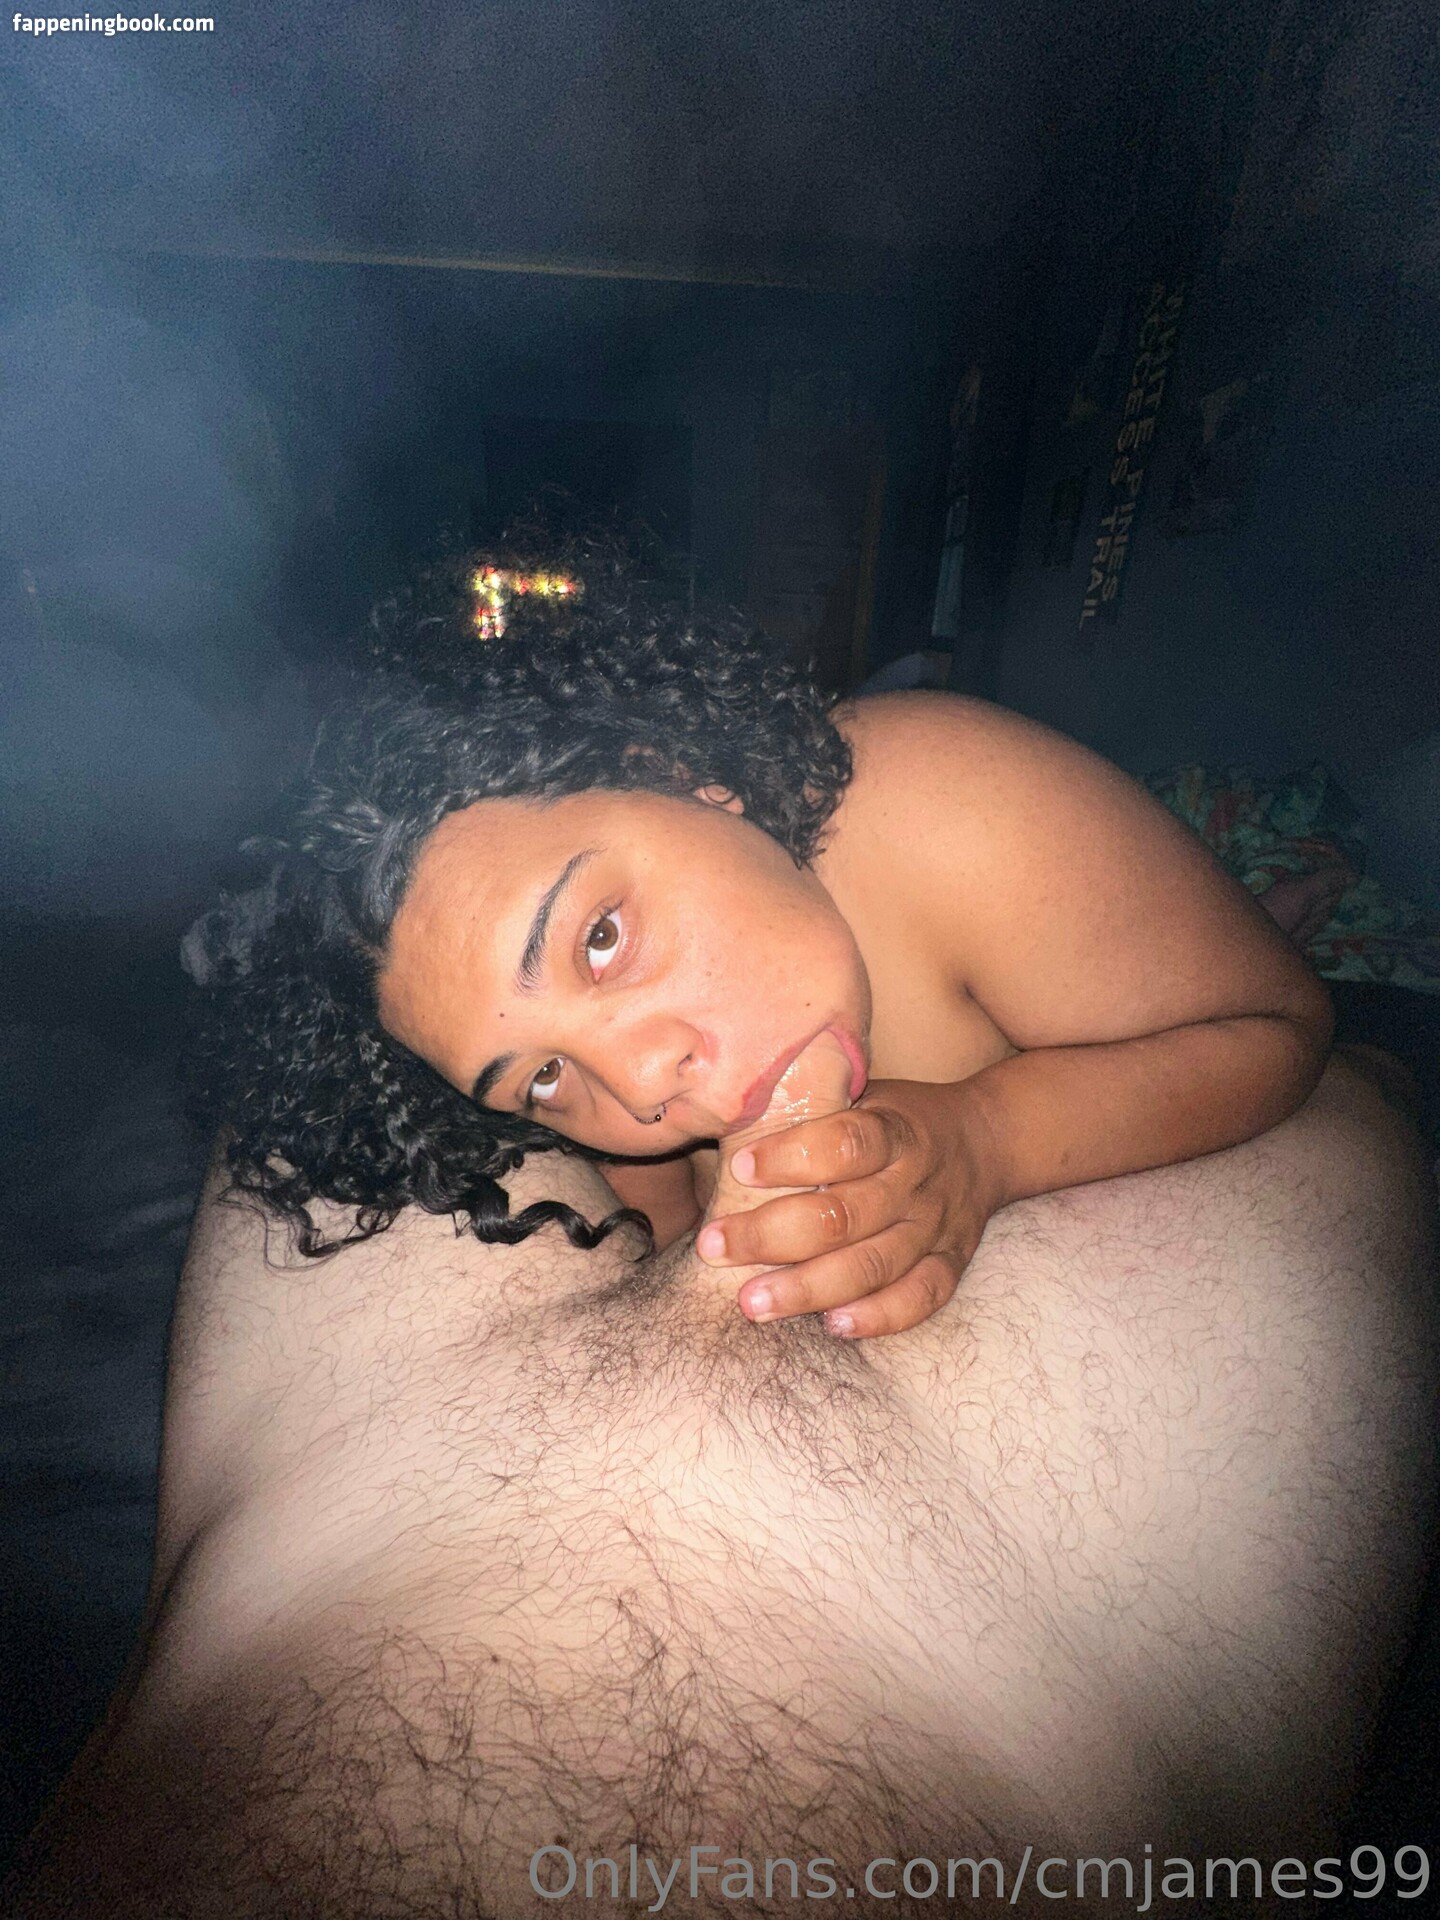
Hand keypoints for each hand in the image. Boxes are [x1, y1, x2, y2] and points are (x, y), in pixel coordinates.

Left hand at [696, 1077, 1002, 1338]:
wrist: (985, 1141)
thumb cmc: (893, 1119)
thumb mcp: (862, 1093)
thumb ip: (810, 1107)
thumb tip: (724, 1109)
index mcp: (895, 1129)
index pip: (846, 1143)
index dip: (791, 1157)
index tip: (739, 1168)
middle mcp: (916, 1181)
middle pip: (846, 1215)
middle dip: (772, 1236)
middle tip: (714, 1249)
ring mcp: (936, 1228)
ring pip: (874, 1265)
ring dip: (809, 1289)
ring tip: (753, 1304)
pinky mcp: (951, 1264)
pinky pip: (919, 1299)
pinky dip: (879, 1317)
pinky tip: (832, 1327)